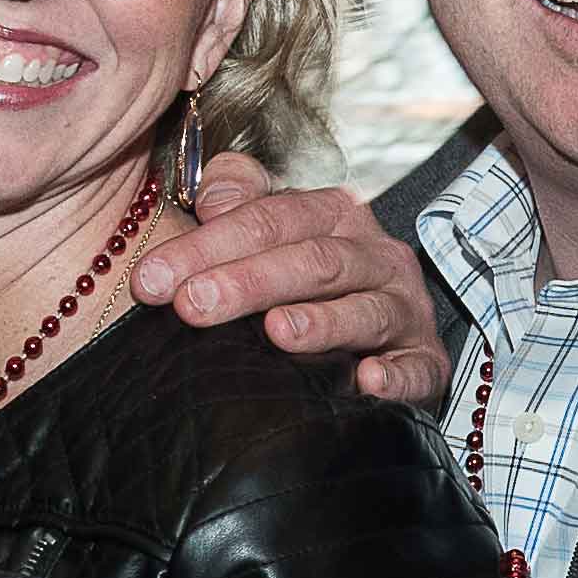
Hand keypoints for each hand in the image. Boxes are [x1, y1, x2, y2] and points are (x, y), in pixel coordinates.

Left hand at [134, 151, 443, 406]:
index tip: (150, 279)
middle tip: (192, 306)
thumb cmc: (312, 282)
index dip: (206, 246)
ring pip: (363, 308)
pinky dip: (397, 375)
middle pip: (312, 260)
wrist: (386, 333)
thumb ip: (241, 199)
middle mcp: (374, 255)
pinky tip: (368, 381)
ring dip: (322, 323)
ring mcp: (404, 307)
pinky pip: (417, 367)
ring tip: (277, 332)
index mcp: (333, 216)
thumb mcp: (274, 230)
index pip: (267, 220)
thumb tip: (213, 196)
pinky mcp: (426, 360)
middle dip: (247, 282)